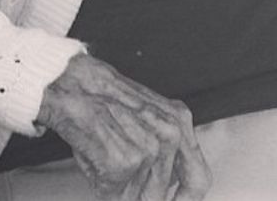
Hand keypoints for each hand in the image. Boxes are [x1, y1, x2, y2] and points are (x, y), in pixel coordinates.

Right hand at [37, 54, 210, 199]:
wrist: (77, 87)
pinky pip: (114, 195)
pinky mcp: (125, 162)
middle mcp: (172, 135)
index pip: (198, 180)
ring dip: (119, 192)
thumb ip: (165, 157)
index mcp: (180, 124)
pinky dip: (101, 186)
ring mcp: (150, 148)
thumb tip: (166, 193)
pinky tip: (97, 159)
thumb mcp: (148, 124)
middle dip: (141, 196)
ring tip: (106, 160)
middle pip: (161, 196)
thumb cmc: (106, 105)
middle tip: (126, 189)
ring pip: (138, 198)